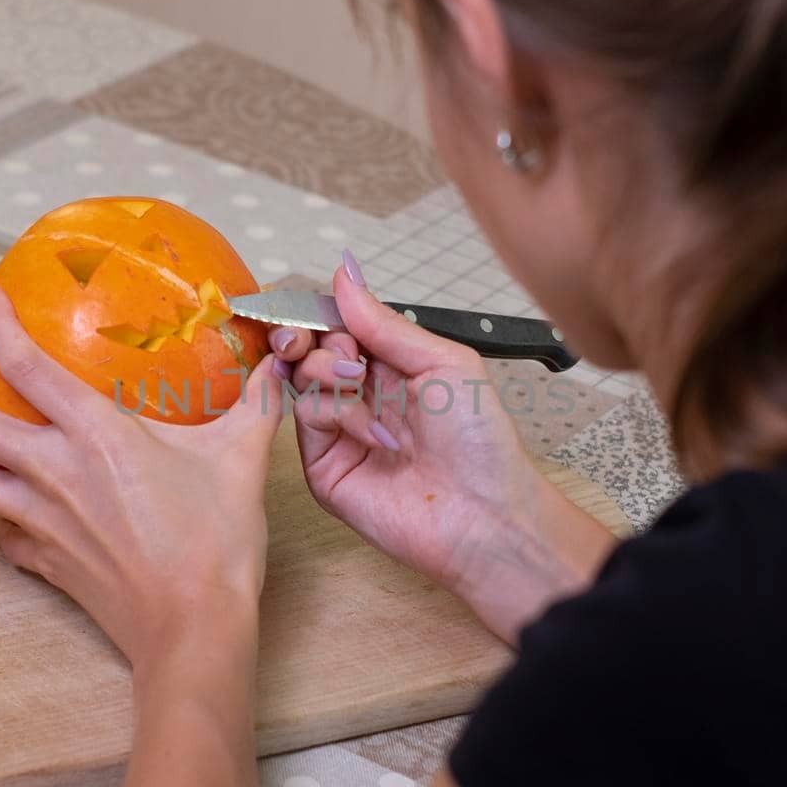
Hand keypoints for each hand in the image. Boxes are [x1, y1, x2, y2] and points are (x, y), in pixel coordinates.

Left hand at [0, 283, 285, 672]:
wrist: (194, 628)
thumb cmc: (217, 544)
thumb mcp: (241, 461)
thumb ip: (254, 407)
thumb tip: (275, 371)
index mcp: (96, 436)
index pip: (25, 365)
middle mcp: (51, 472)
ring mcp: (37, 520)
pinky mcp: (40, 560)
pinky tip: (3, 494)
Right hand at [268, 254, 612, 642]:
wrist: (484, 514)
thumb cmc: (480, 439)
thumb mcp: (441, 361)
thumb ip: (384, 322)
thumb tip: (343, 272)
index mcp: (393, 366)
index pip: (339, 325)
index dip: (322, 312)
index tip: (314, 304)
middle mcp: (362, 395)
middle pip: (310, 348)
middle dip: (315, 336)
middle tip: (341, 348)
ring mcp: (340, 431)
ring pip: (301, 378)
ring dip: (328, 370)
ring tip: (361, 383)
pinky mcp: (324, 466)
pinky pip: (306, 419)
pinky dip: (337, 414)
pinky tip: (373, 432)